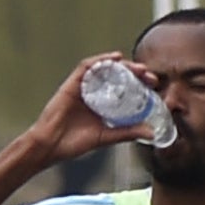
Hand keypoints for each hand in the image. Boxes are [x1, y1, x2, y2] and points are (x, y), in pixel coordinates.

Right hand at [19, 55, 139, 168]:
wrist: (50, 146)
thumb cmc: (73, 143)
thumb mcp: (106, 137)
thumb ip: (127, 132)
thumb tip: (151, 133)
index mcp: (102, 105)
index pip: (124, 89)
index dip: (140, 84)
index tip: (154, 85)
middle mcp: (94, 93)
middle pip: (117, 77)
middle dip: (135, 73)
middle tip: (150, 76)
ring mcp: (82, 87)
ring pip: (104, 69)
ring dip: (123, 65)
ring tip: (138, 68)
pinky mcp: (71, 83)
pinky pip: (87, 67)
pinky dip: (101, 60)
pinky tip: (114, 58)